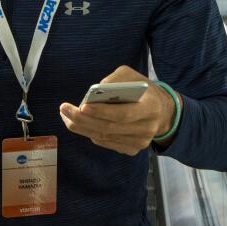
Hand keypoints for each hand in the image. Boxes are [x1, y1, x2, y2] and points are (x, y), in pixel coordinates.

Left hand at [58, 66, 178, 155]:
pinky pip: (106, 142)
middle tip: (65, 110)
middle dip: (83, 119)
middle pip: (110, 128)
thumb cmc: (143, 90)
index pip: (123, 114)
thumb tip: (94, 91)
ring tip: (66, 116)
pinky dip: (91, 133)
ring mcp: (140, 142)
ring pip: (105, 137)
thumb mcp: (133, 76)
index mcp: (150, 108)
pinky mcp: (132, 149)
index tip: (82, 105)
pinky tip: (80, 124)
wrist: (162, 111)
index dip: (102, 111)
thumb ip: (115, 79)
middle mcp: (147, 128)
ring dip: (82, 127)